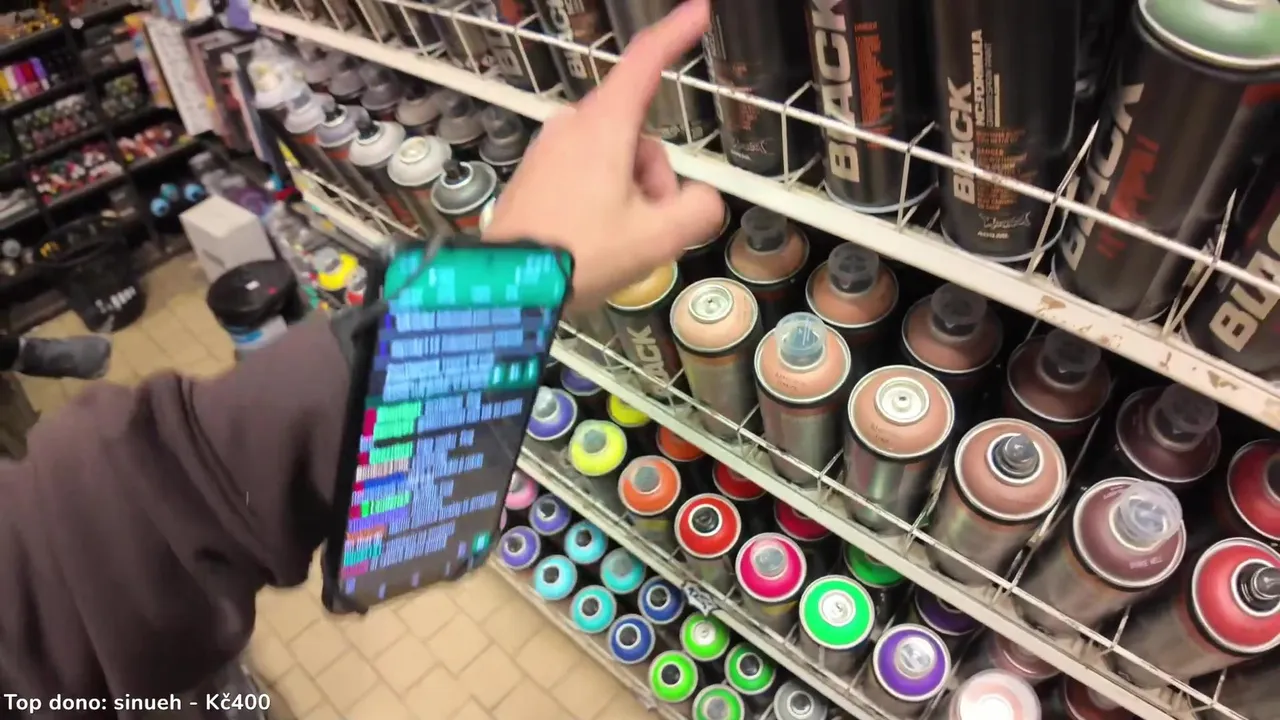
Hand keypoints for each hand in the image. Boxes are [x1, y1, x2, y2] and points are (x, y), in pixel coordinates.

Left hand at [482, 0, 723, 305]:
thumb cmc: (580, 255)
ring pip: (615, 160)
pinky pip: (586, 175)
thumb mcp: (658, 239)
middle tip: (645, 229)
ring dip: (629, 196)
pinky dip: (601, 203)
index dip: (677, 33)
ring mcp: (550, 149)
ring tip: (613, 243)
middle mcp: (573, 126)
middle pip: (640, 137)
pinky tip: (589, 242)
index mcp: (604, 126)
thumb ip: (700, 210)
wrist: (506, 288)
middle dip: (655, 180)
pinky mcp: (535, 174)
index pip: (646, 61)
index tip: (699, 10)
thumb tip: (701, 200)